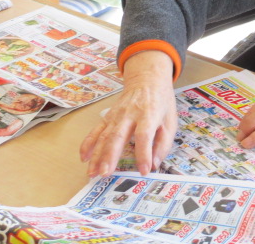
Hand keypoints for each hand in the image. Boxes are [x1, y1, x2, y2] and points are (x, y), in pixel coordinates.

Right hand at [80, 51, 177, 176]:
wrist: (147, 80)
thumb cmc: (161, 102)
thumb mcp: (170, 121)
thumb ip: (164, 144)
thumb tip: (155, 165)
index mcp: (149, 114)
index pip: (144, 135)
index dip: (143, 154)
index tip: (144, 171)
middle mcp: (130, 114)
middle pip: (118, 135)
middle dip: (110, 155)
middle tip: (105, 173)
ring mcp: (116, 115)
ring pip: (104, 135)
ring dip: (96, 155)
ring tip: (92, 173)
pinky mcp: (108, 116)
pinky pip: (96, 130)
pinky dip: (88, 144)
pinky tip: (83, 157)